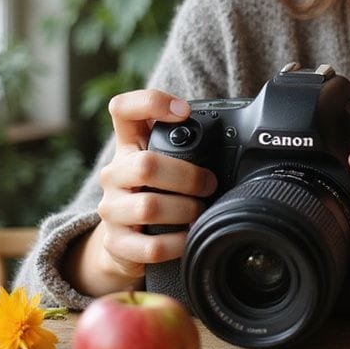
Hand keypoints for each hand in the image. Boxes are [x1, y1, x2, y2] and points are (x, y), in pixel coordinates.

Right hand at [70, 89, 217, 295]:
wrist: (125, 242)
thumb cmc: (156, 194)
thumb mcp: (166, 166)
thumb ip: (188, 150)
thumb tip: (237, 144)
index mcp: (128, 147)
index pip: (123, 109)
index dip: (151, 102)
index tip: (184, 112)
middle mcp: (114, 173)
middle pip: (145, 164)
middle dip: (188, 176)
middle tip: (209, 185)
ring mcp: (111, 208)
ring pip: (149, 207)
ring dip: (186, 210)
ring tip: (199, 212)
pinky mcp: (116, 243)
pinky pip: (151, 245)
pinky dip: (179, 242)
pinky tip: (188, 237)